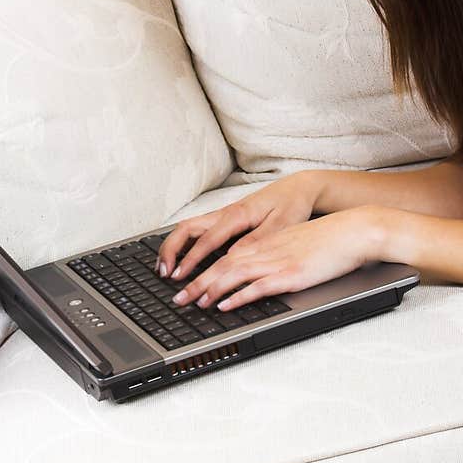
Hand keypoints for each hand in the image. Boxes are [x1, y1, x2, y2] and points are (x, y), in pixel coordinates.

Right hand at [155, 171, 322, 282]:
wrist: (299, 188)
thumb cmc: (291, 205)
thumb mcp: (281, 225)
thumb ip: (257, 240)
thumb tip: (233, 257)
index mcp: (238, 214)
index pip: (207, 239)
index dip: (191, 258)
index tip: (179, 274)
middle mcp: (225, 212)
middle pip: (186, 228)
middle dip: (170, 250)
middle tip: (163, 272)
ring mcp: (223, 214)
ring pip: (188, 227)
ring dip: (173, 246)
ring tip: (165, 267)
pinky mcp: (225, 218)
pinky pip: (197, 229)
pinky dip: (183, 243)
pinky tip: (180, 257)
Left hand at [168, 208, 374, 310]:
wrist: (354, 231)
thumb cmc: (331, 239)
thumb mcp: (297, 243)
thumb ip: (277, 255)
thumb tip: (264, 273)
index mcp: (268, 243)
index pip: (228, 256)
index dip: (205, 269)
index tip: (189, 281)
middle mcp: (267, 251)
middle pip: (223, 266)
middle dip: (197, 282)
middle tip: (178, 298)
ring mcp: (278, 262)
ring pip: (234, 275)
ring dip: (210, 289)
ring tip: (192, 303)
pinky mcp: (291, 275)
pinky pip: (258, 286)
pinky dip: (237, 296)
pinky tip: (223, 305)